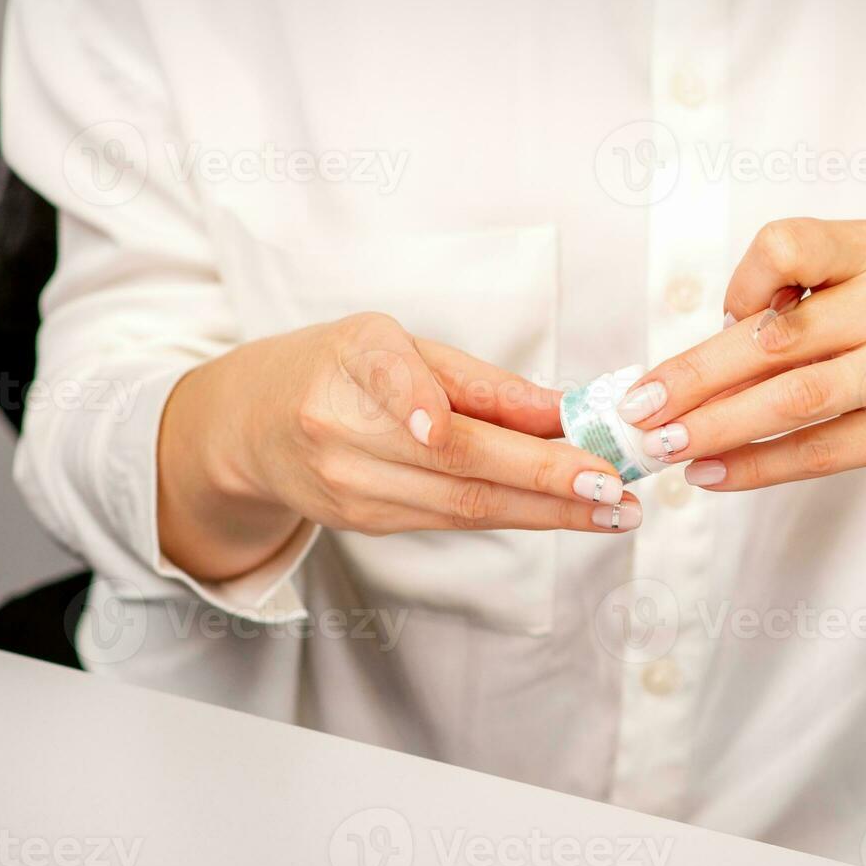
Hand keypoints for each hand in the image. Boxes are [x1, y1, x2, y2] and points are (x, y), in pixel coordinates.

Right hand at [159, 312, 640, 581]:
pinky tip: (569, 514)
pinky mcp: (364, 522)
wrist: (250, 426)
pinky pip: (454, 519)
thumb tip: (564, 411)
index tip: (445, 426)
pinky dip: (518, 516)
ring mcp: (349, 487)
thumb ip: (480, 381)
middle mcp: (340, 429)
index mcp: (350, 362)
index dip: (419, 405)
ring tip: (614, 511)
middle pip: (453, 463)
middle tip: (612, 487)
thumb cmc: (337, 368)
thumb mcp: (398, 343)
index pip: (389, 382)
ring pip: (463, 505)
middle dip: (543, 479)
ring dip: (548, 512)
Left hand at [617, 219, 865, 565]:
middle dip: (693, 376)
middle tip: (637, 409)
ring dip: (715, 426)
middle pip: (774, 338)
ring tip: (662, 446)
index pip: (790, 244)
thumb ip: (805, 302)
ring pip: (790, 399)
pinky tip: (712, 475)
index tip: (726, 315)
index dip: (743, 279)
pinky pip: (818, 451)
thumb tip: (699, 359)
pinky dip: (757, 466)